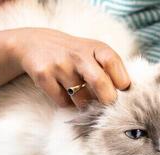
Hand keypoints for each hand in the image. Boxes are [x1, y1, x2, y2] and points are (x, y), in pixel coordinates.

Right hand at [6, 28, 129, 108]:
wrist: (33, 43)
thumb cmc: (73, 54)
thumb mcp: (93, 53)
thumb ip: (110, 70)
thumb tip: (126, 97)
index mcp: (96, 47)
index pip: (114, 64)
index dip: (121, 81)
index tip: (122, 92)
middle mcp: (78, 54)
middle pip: (99, 82)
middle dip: (107, 100)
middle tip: (107, 106)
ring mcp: (59, 64)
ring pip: (81, 99)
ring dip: (85, 104)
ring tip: (81, 96)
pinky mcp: (43, 75)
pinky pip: (63, 101)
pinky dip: (67, 103)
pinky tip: (64, 92)